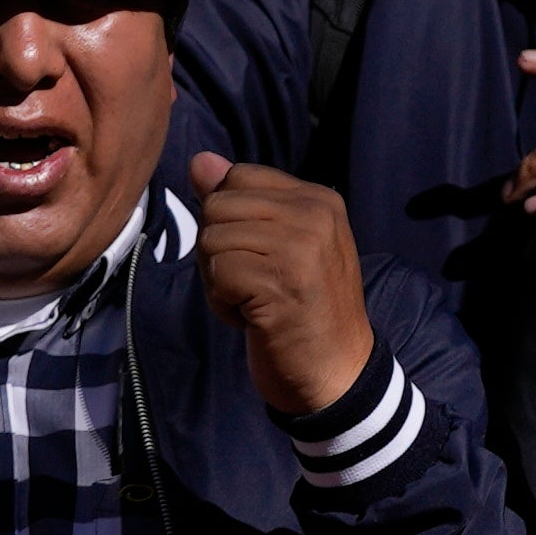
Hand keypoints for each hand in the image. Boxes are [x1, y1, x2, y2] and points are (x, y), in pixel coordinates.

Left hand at [186, 150, 380, 421]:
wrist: (337, 373)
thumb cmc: (303, 310)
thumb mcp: (278, 246)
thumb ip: (241, 202)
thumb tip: (199, 161)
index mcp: (318, 198)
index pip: (238, 177)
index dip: (230, 219)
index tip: (259, 256)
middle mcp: (314, 214)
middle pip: (218, 206)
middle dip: (218, 250)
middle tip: (253, 284)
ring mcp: (301, 247)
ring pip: (212, 239)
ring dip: (219, 280)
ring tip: (255, 301)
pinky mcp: (281, 282)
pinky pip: (217, 274)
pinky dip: (223, 303)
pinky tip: (252, 318)